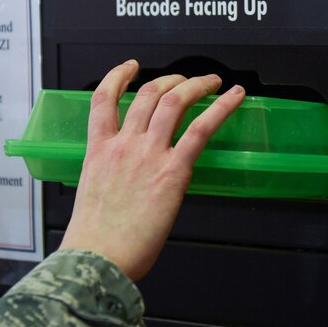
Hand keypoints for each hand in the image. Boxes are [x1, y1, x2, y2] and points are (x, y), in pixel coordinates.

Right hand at [59, 60, 245, 280]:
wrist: (98, 258)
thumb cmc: (96, 240)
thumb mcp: (93, 195)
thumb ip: (112, 177)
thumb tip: (129, 181)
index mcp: (99, 151)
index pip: (103, 99)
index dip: (118, 76)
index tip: (130, 68)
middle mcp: (123, 145)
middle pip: (147, 94)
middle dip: (170, 80)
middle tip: (184, 80)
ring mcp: (148, 154)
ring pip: (173, 101)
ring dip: (195, 84)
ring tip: (210, 81)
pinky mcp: (173, 171)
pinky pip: (200, 129)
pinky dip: (221, 107)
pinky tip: (234, 96)